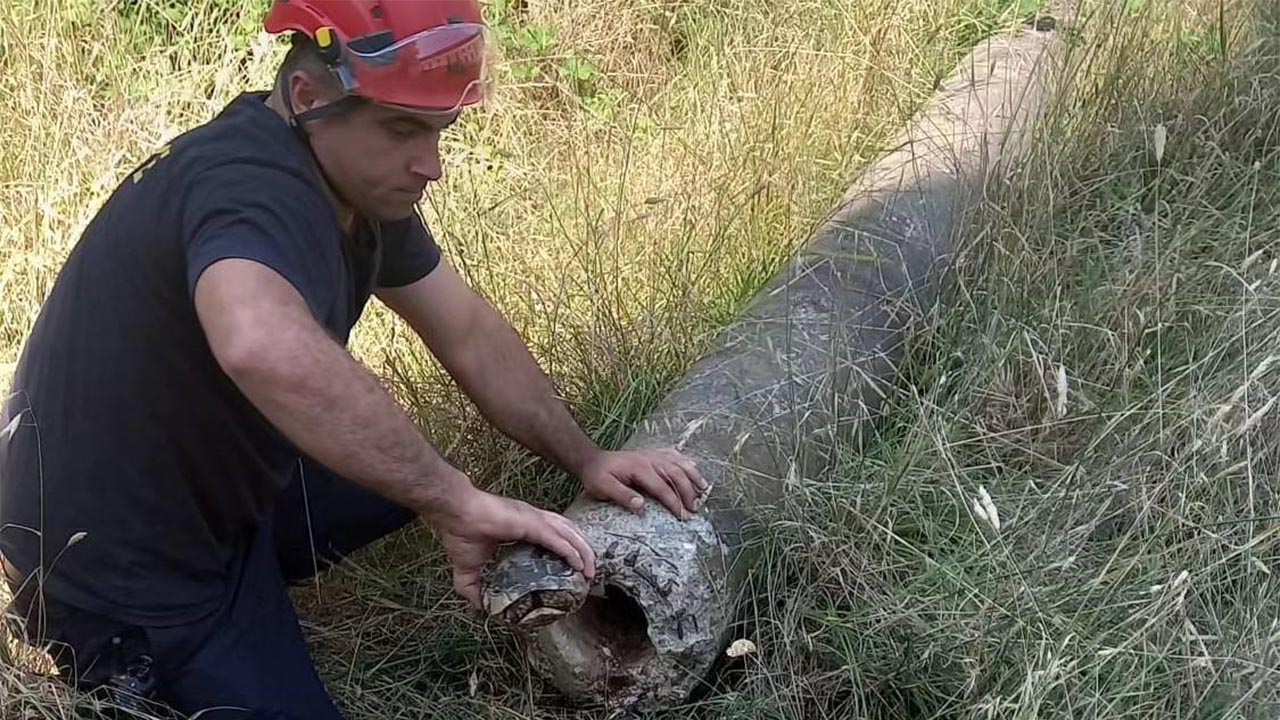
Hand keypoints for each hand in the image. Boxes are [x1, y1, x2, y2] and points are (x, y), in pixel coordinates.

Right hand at [433, 487, 595, 607]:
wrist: (454, 513)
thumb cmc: (461, 532)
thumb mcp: (467, 568)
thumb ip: (473, 588)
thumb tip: (479, 608)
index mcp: (522, 527)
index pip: (553, 536)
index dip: (567, 551)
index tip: (574, 570)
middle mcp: (533, 520)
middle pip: (567, 534)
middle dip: (582, 552)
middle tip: (589, 573)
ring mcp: (534, 519)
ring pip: (568, 534)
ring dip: (583, 552)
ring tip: (590, 571)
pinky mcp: (531, 523)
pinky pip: (557, 539)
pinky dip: (571, 551)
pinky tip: (579, 564)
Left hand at [578, 448, 707, 519]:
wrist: (592, 460)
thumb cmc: (598, 477)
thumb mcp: (603, 488)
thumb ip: (622, 495)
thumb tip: (641, 505)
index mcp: (639, 469)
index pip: (663, 487)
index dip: (674, 502)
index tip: (683, 516)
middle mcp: (650, 460)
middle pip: (676, 474)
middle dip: (688, 492)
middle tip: (694, 509)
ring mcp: (652, 455)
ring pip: (679, 463)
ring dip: (693, 475)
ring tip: (703, 489)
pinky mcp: (652, 454)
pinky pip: (673, 455)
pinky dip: (685, 461)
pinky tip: (692, 467)